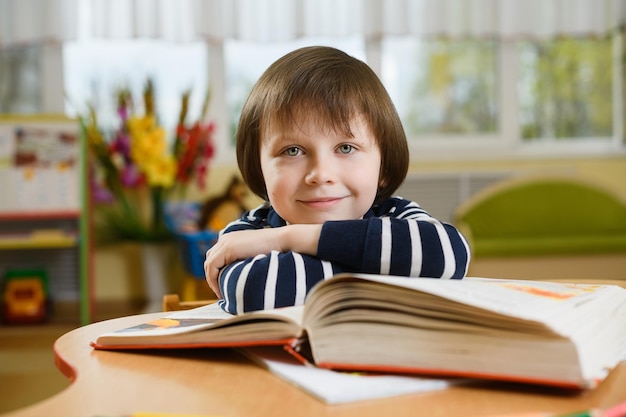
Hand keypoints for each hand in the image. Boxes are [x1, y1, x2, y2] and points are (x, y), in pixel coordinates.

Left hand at [204, 225, 321, 297]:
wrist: (283, 240)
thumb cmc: (275, 249)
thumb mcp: (255, 254)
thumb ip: (245, 259)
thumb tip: (241, 274)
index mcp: (231, 238)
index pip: (216, 256)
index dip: (216, 272)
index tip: (223, 286)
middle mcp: (225, 238)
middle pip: (210, 260)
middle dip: (212, 277)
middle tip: (220, 292)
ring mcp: (225, 242)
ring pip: (209, 265)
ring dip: (212, 281)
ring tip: (220, 293)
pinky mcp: (227, 249)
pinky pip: (212, 267)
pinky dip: (213, 280)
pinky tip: (221, 290)